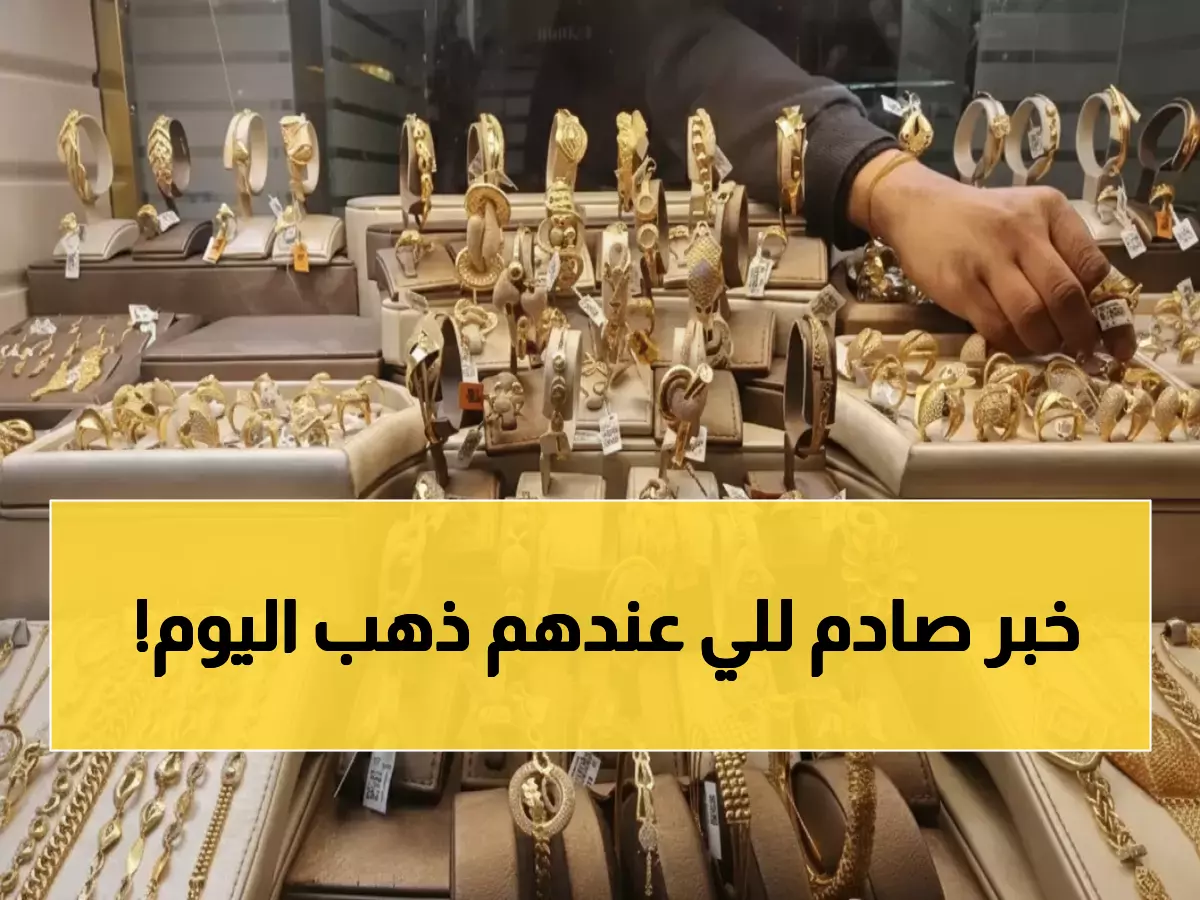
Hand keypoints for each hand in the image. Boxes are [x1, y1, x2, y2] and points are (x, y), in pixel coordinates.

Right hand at [852, 153, 1135, 359]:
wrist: (917, 209)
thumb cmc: (981, 219)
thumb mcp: (1028, 217)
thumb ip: (1059, 250)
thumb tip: (1091, 309)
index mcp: (1049, 210)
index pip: (1092, 265)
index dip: (1106, 307)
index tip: (1110, 334)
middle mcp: (1021, 230)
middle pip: (1064, 294)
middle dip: (1079, 332)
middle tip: (1082, 351)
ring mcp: (987, 258)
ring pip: (1031, 315)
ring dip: (1044, 342)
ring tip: (1046, 347)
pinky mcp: (958, 285)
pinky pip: (995, 325)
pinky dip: (1011, 343)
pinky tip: (1015, 342)